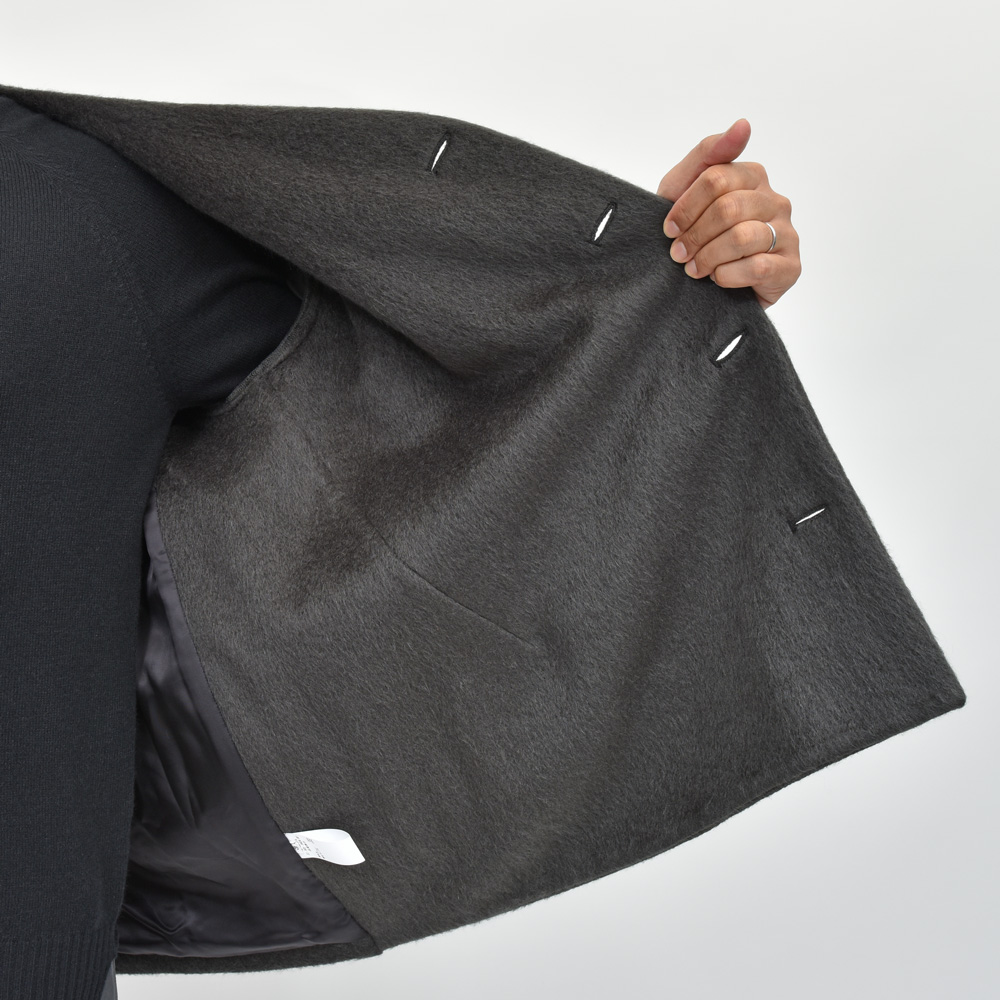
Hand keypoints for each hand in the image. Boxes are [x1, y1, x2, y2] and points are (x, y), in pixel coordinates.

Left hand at [656, 119, 800, 309]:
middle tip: (679, 255)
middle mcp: (776, 201)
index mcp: (753, 177)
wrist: (704, 285)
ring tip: (694, 270)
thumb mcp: (684, 190)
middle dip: (695, 235)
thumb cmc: (696, 233)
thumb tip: (744, 124)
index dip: (686, 207)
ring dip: (708, 257)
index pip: (716, 179)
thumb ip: (708, 154)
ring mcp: (787, 234)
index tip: (669, 229)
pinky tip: (718, 280)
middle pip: (728, 208)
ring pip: (742, 237)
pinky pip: (757, 267)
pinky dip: (727, 277)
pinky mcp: (790, 267)